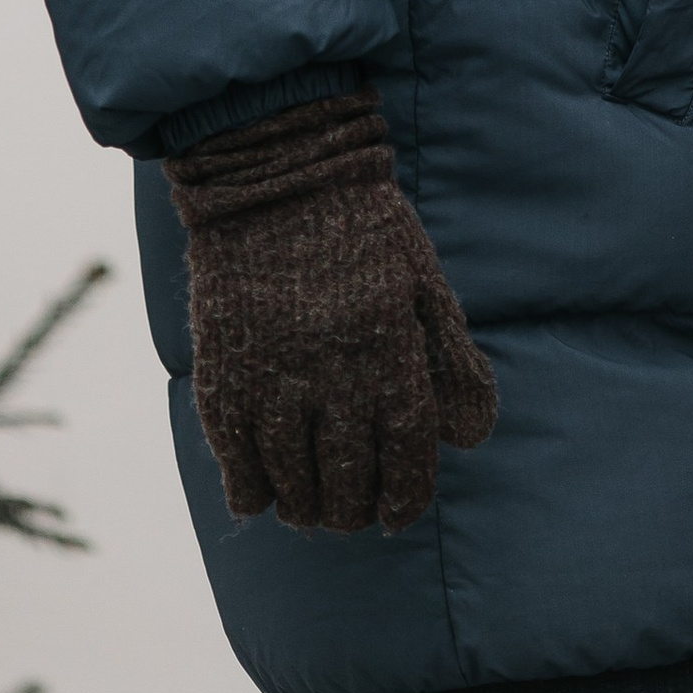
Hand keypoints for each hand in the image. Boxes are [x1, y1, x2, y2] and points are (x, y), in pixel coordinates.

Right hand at [164, 93, 496, 531]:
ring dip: (308, 509)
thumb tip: (471, 437)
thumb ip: (451, 362)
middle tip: (356, 509)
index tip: (400, 513)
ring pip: (293, 488)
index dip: (406, 497)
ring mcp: (271, 384)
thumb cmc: (364, 231)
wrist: (277, 180)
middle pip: (347, 485)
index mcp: (388, 350)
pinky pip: (238, 469)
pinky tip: (269, 490)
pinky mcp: (222, 383)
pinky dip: (255, 493)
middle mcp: (330, 377)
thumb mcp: (423, 283)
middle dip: (356, 510)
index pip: (405, 456)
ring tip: (317, 506)